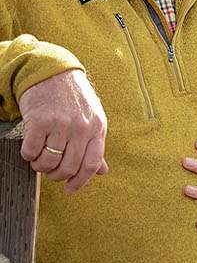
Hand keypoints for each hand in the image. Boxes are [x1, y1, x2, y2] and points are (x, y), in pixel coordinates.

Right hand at [18, 69, 109, 192]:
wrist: (53, 73)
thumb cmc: (74, 98)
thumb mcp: (93, 119)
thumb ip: (96, 145)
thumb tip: (101, 171)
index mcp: (97, 129)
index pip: (91, 164)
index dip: (80, 181)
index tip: (70, 189)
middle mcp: (81, 128)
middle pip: (69, 166)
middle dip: (57, 176)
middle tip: (51, 173)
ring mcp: (60, 124)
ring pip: (49, 162)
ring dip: (41, 167)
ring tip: (39, 161)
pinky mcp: (39, 121)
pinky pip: (31, 151)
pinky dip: (29, 156)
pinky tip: (30, 151)